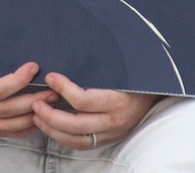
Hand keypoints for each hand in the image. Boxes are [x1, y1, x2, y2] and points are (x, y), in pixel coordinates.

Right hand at [0, 63, 58, 137]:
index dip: (18, 80)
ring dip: (31, 115)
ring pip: (7, 125)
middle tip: (53, 90)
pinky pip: (3, 133)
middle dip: (33, 100)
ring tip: (50, 103)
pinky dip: (22, 129)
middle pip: (6, 109)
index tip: (35, 67)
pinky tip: (37, 120)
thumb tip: (11, 36)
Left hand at [32, 72, 161, 149]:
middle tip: (36, 102)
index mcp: (119, 100)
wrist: (158, 91)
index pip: (84, 100)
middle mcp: (115, 120)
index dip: (64, 89)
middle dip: (51, 115)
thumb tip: (71, 51)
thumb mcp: (122, 67)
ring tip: (38, 115)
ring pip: (76, 139)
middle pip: (76, 124)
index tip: (50, 76)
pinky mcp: (108, 140)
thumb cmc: (136, 74)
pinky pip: (82, 144)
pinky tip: (51, 128)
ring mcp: (111, 133)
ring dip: (53, 129)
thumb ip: (98, 66)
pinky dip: (63, 138)